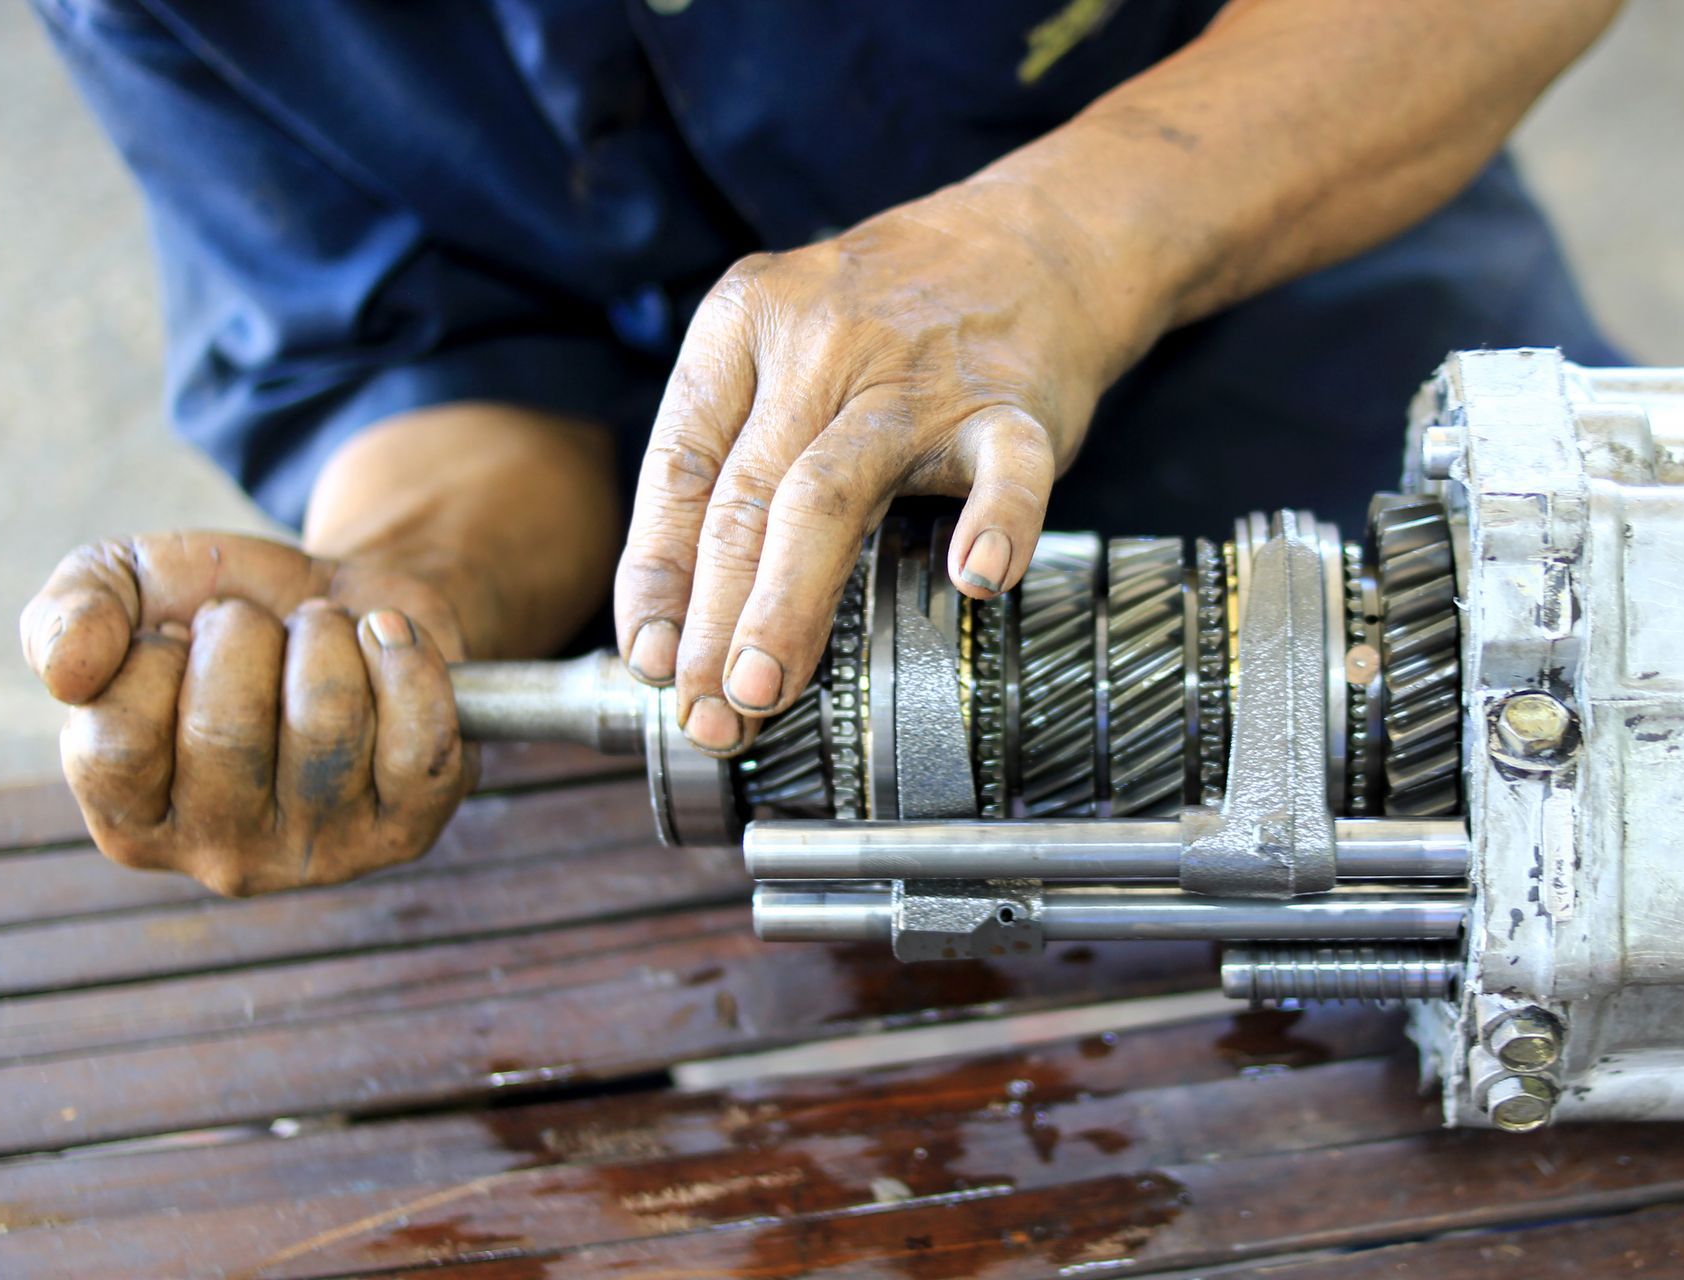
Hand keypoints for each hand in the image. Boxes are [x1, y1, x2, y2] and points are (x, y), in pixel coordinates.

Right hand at [20, 532, 479, 895]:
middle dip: (247, 633)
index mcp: (131, 818)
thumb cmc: (228, 609)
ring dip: (325, 638)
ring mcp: (322, 853)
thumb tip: (64, 673)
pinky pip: (419, 743)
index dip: (155, 653)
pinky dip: (408, 660)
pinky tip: (388, 639)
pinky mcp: (410, 830)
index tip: (180, 637)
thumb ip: (70, 614)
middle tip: (262, 630)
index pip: (116, 739)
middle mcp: (222, 858)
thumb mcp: (130, 587)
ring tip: (321, 636)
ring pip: (326, 722)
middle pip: (224, 728)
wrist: (351, 600)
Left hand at [614, 179, 1138, 754]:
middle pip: (743, 498)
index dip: (655, 575)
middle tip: (701, 709)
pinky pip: (1005, 468)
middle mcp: (819, 345)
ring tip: (764, 686)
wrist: (1036, 238)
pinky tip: (977, 578)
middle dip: (711, 618)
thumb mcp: (784, 347)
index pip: (676, 467)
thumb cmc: (891, 320)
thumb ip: (733, 456)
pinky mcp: (1014, 403)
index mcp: (743, 326)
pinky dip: (995, 522)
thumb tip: (678, 618)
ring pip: (832, 492)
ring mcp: (919, 376)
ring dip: (788, 599)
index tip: (647, 659)